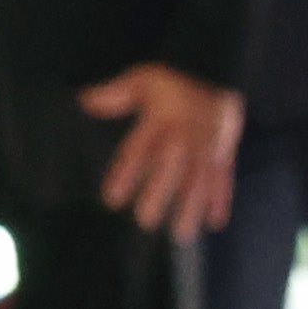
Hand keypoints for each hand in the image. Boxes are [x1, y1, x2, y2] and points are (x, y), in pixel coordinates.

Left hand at [79, 63, 241, 236]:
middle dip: (159, 195)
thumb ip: (113, 94)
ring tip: (181, 234)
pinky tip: (215, 223)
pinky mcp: (223, 154)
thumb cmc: (172, 83)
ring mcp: (206, 149)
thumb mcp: (142, 80)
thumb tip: (83, 100)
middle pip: (170, 170)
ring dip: (191, 208)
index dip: (125, 175)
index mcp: (160, 122)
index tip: (111, 199)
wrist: (217, 74)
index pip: (138, 151)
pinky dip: (221, 200)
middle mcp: (183, 139)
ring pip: (200, 181)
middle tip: (145, 220)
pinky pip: (224, 179)